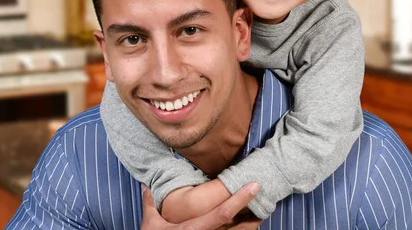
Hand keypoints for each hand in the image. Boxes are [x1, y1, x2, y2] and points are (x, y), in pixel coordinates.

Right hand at [141, 182, 259, 229]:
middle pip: (239, 228)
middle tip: (264, 197)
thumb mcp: (151, 225)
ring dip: (250, 225)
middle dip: (253, 212)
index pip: (222, 213)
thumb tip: (146, 185)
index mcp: (195, 229)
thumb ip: (150, 204)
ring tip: (260, 211)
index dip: (239, 199)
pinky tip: (245, 225)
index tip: (253, 186)